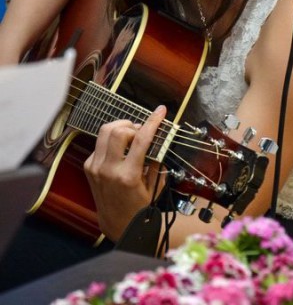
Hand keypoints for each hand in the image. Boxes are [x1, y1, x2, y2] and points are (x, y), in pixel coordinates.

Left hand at [84, 104, 166, 240]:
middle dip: (134, 125)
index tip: (160, 111)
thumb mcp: (155, 185)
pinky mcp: (89, 167)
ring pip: (105, 131)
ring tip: (131, 135)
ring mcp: (95, 167)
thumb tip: (158, 137)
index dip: (153, 122)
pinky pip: (100, 143)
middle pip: (119, 130)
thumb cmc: (140, 207)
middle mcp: (108, 170)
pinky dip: (112, 140)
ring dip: (121, 128)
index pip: (141, 139)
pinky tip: (120, 149)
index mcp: (128, 176)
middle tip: (142, 132)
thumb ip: (156, 159)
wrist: (118, 224)